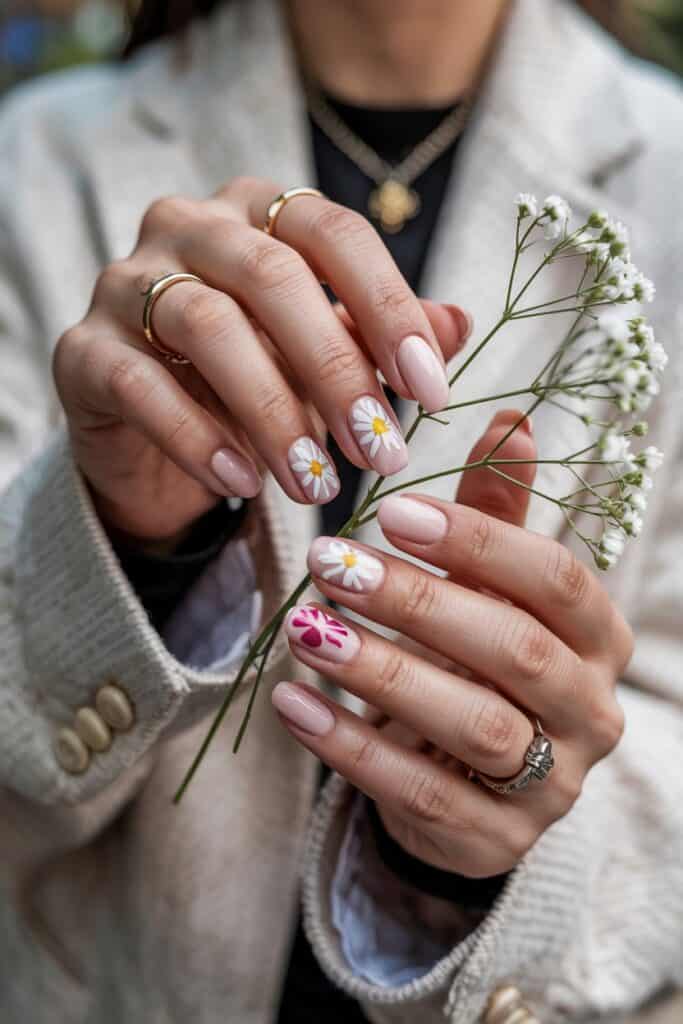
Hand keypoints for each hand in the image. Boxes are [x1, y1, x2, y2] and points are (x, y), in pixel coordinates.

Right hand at [53, 176, 469, 541]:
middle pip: (272, 276)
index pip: (333, 232)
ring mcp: (126, 282)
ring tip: (316, 484)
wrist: (152, 430)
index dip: (388, 308)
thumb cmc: (253, 377)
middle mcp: (189, 227)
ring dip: (273, 413)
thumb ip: (380, 337)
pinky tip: (242, 485)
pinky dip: (198, 438)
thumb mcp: (325, 356)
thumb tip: (460, 325)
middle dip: (337, 371)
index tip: (432, 392)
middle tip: (382, 453)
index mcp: (259, 211)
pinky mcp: (83, 350)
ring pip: (208, 326)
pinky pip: (141, 385)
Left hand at [273, 411, 632, 877]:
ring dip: (382, 673)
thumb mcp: (491, 587)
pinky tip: (293, 703)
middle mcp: (591, 710)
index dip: (479, 544)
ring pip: (475, 725)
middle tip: (330, 564)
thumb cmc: (479, 659)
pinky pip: (421, 793)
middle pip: (516, 652)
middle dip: (418, 603)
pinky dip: (351, 746)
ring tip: (307, 630)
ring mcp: (552, 784)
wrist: (471, 778)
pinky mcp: (495, 838)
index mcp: (598, 638)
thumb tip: (510, 416)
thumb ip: (498, 511)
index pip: (557, 581)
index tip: (392, 513)